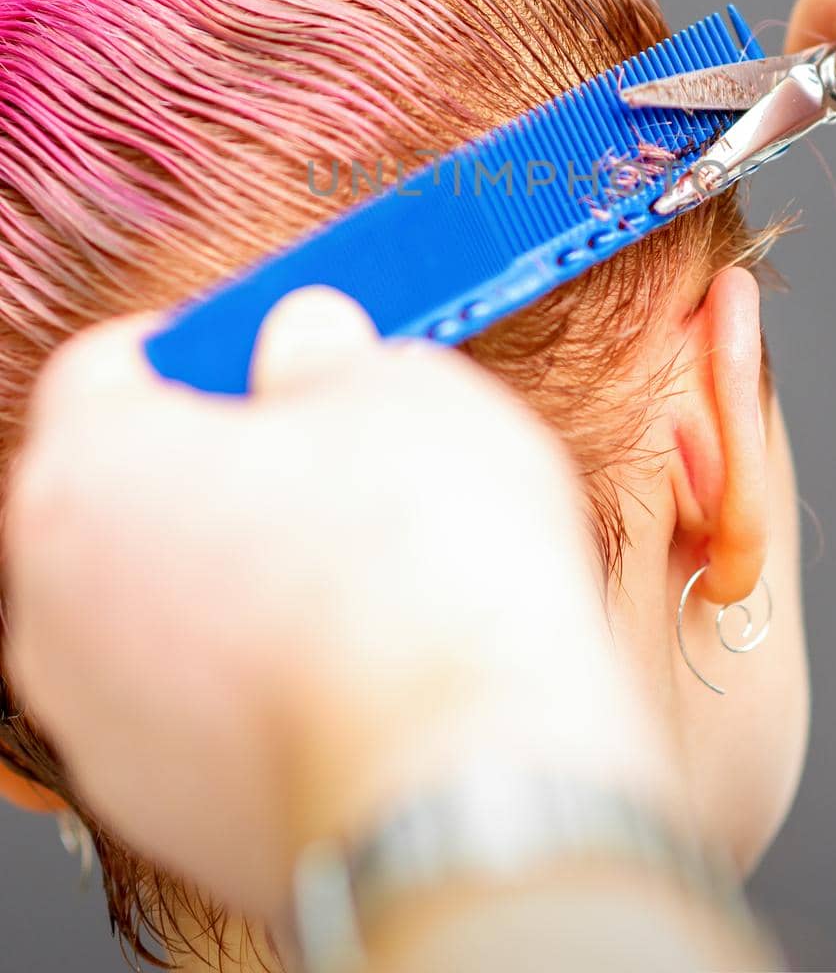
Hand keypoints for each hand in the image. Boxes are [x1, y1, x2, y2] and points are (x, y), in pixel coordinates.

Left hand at [4, 290, 667, 919]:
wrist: (464, 781)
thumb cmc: (420, 570)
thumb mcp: (397, 388)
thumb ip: (325, 354)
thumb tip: (307, 345)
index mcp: (90, 472)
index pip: (104, 367)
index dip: (199, 343)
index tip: (267, 347)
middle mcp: (56, 601)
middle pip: (122, 493)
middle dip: (215, 462)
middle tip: (328, 451)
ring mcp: (100, 720)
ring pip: (156, 606)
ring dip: (234, 573)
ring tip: (358, 570)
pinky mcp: (164, 809)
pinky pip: (197, 704)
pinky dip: (255, 674)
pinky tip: (354, 663)